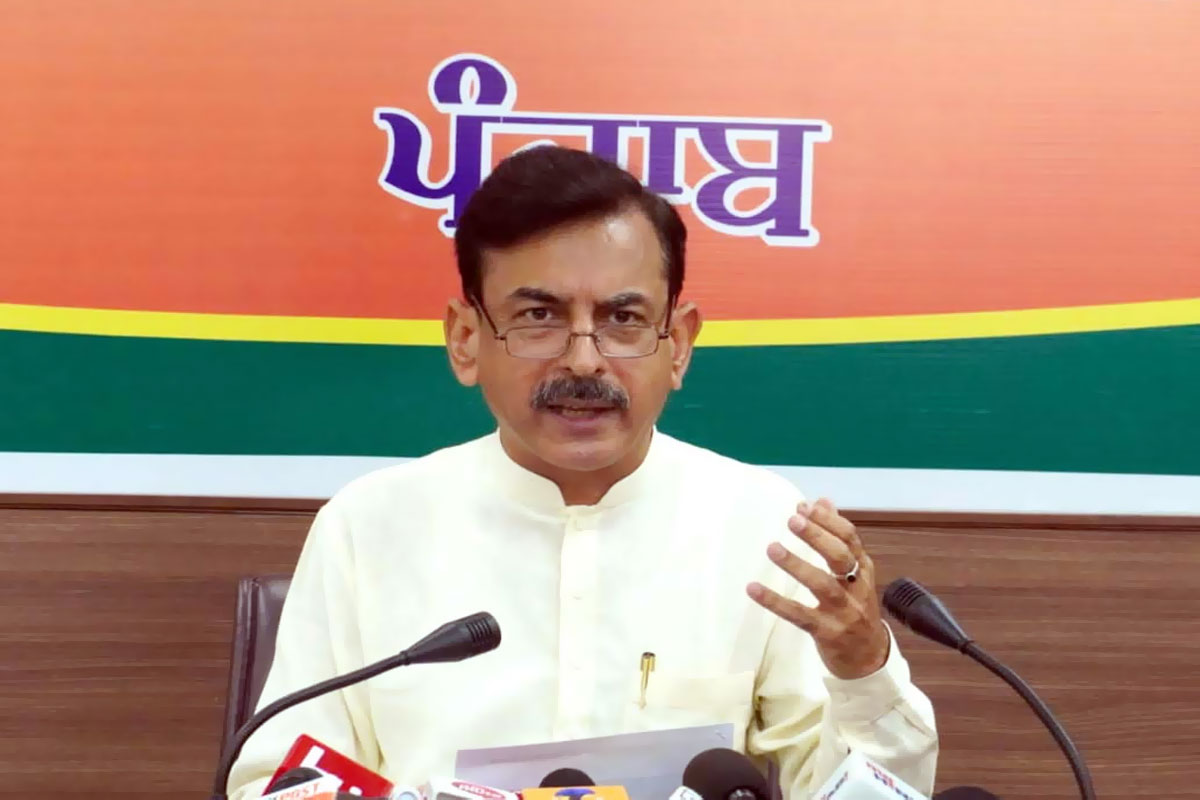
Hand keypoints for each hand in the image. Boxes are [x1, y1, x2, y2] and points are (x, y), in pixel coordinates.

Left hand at [746, 497, 889, 678]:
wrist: (869, 658)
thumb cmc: (855, 608)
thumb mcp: (853, 574)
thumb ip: (838, 538)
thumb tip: (823, 501)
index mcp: (862, 570)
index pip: (850, 539)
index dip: (828, 521)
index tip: (804, 506)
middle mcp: (856, 589)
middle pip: (840, 558)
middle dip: (817, 537)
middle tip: (792, 520)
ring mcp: (843, 612)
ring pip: (822, 585)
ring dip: (797, 565)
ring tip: (772, 548)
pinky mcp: (827, 633)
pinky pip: (799, 615)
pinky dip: (775, 602)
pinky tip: (754, 589)